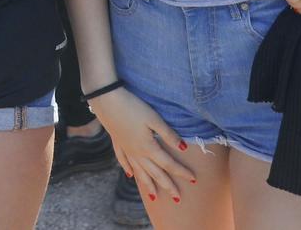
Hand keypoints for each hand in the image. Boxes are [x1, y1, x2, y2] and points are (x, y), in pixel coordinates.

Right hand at [86, 86, 195, 204]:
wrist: (106, 101)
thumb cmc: (133, 107)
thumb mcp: (154, 118)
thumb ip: (168, 134)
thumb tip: (183, 148)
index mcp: (148, 147)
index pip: (169, 164)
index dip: (182, 172)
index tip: (193, 179)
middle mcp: (137, 153)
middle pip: (155, 173)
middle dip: (167, 186)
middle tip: (177, 199)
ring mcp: (126, 150)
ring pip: (139, 172)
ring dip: (148, 185)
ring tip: (154, 197)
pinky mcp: (118, 144)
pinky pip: (124, 162)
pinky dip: (128, 170)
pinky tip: (130, 176)